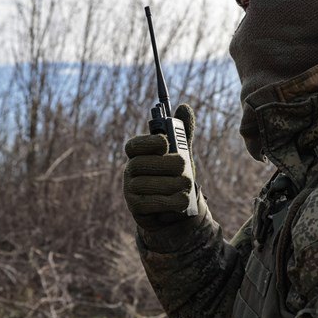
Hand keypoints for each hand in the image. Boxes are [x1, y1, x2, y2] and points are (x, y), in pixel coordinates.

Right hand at [122, 103, 198, 229]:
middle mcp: (130, 171)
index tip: (165, 142)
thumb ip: (183, 134)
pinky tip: (182, 200)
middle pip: (140, 164)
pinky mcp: (136, 209)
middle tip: (184, 166)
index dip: (148, 143)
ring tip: (187, 185)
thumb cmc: (176, 178)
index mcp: (138, 155)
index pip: (134, 146)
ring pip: (145, 184)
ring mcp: (130, 191)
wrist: (177, 210)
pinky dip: (168, 201)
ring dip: (170, 184)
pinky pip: (148, 203)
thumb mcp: (182, 155)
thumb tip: (185, 107)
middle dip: (164, 164)